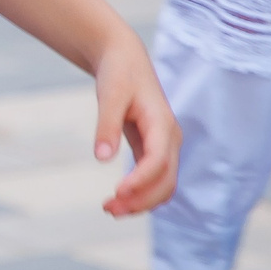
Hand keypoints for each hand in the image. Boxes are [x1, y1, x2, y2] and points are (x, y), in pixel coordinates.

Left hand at [90, 39, 179, 215]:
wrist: (125, 59)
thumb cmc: (118, 74)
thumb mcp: (109, 94)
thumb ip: (106, 125)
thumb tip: (101, 158)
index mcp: (162, 124)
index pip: (158, 161)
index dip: (141, 181)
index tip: (117, 192)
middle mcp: (169, 139)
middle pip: (166, 181)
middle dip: (141, 200)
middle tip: (109, 210)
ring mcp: (165, 146)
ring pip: (163, 184)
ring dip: (141, 202)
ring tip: (110, 209)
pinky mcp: (154, 149)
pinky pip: (154, 179)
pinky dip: (140, 193)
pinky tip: (118, 199)